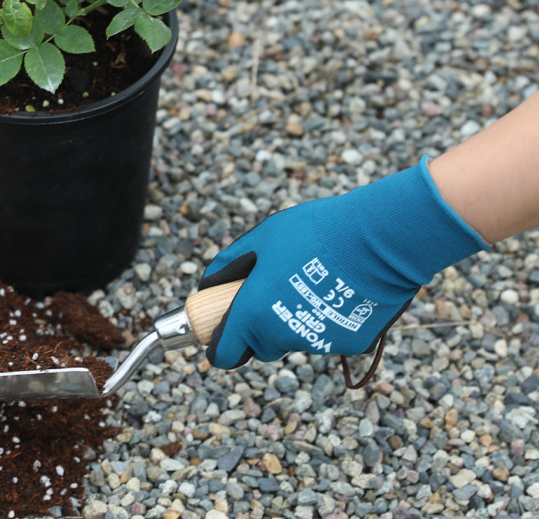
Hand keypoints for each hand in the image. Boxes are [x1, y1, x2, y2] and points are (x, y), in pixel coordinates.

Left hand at [199, 157, 488, 369]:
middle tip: (273, 290)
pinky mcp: (350, 345)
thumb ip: (229, 265)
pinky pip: (328, 335)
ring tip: (312, 278)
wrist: (377, 238)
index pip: (224, 354)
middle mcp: (282, 337)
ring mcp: (318, 344)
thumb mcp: (260, 239)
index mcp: (253, 314)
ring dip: (295, 319)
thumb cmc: (312, 232)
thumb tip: (209, 284)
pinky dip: (328, 318)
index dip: (220, 344)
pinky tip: (339, 287)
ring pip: (295, 339)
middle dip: (259, 327)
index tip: (223, 329)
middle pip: (261, 346)